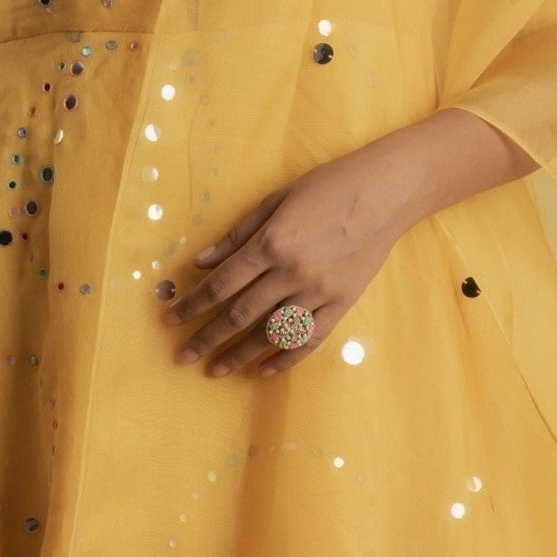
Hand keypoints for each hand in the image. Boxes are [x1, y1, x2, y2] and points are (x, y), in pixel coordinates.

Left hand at [163, 148, 409, 379]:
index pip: (220, 284)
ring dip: (241, 354)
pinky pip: (310, 338)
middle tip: (183, 356)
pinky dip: (286, 356)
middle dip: (207, 337)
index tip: (171, 321)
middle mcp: (292, 272)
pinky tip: (265, 369)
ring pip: (272, 333)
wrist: (386, 191)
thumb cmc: (327, 187)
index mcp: (271, 243)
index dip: (191, 305)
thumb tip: (200, 263)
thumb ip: (236, 236)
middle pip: (240, 314)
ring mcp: (319, 291)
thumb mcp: (275, 201)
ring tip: (217, 369)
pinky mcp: (343, 303)